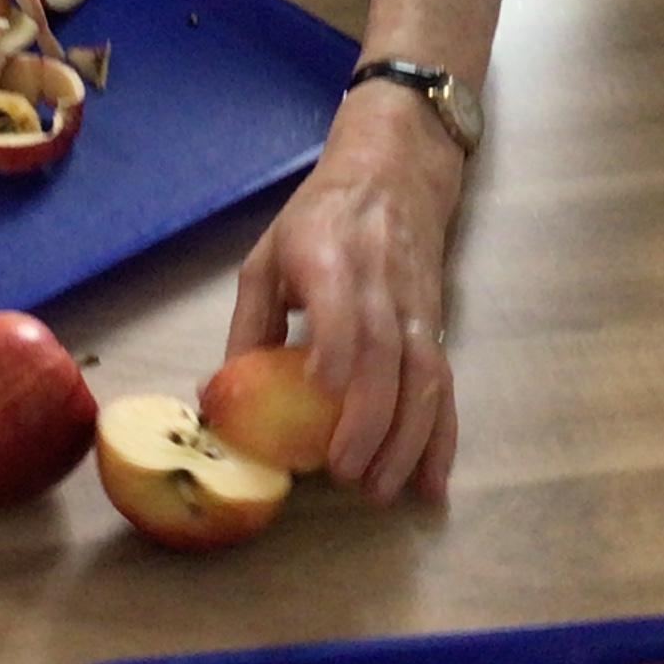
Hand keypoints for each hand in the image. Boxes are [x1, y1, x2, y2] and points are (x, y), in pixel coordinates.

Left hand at [225, 86, 464, 503]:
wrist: (394, 173)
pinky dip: (442, 438)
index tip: (320, 395)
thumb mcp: (269, 255)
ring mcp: (415, 308)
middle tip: (342, 474)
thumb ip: (249, 325)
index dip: (336, 351)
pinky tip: (431, 483)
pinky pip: (445, 387)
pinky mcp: (435, 327)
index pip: (343, 308)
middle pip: (387, 358)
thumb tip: (218, 398)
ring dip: (408, 441)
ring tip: (381, 491)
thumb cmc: (320, 218)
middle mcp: (381, 284)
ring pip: (424, 380)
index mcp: (330, 257)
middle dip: (370, 422)